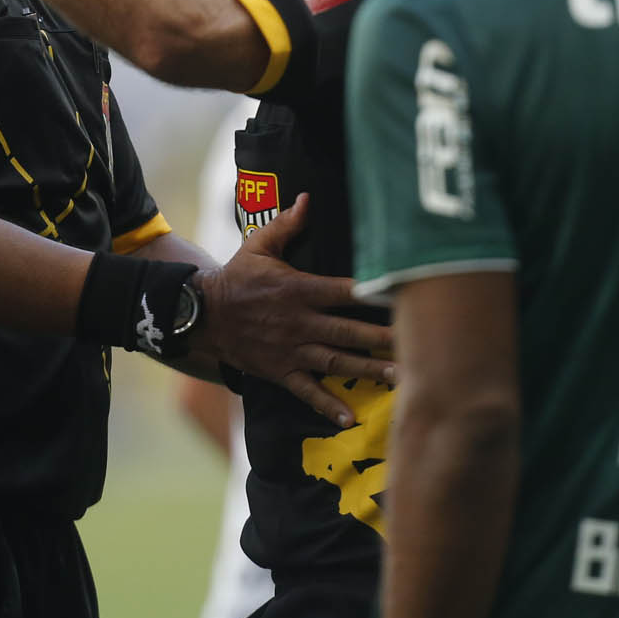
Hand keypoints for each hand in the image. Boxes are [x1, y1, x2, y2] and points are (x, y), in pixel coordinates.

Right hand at [192, 195, 394, 423]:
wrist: (202, 314)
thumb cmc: (236, 278)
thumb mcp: (258, 246)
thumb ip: (286, 224)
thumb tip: (307, 198)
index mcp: (298, 289)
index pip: (343, 291)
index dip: (372, 293)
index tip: (403, 297)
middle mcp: (298, 322)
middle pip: (347, 331)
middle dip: (381, 338)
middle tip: (416, 344)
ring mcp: (290, 349)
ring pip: (335, 361)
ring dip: (367, 369)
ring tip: (398, 377)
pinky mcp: (280, 371)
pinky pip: (306, 391)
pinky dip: (327, 406)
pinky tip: (350, 419)